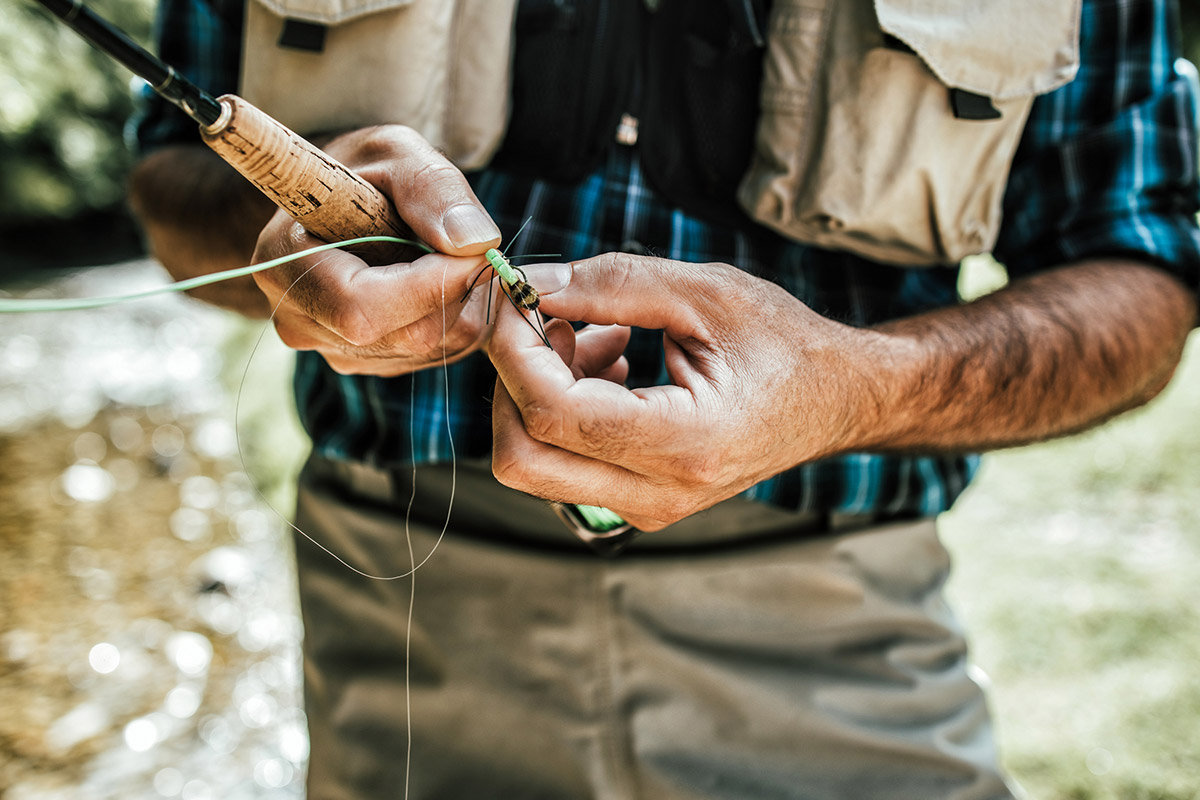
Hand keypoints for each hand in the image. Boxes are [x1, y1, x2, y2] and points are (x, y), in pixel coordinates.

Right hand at [252, 125, 506, 375]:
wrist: (340, 198)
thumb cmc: (363, 168)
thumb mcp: (397, 152)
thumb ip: (434, 189)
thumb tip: (474, 243)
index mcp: (282, 263)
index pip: (360, 307)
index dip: (430, 284)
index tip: (474, 247)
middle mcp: (300, 321)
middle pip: (406, 334)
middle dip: (454, 289)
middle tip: (465, 242)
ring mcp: (335, 350)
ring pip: (431, 346)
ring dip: (461, 301)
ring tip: (443, 252)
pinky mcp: (371, 362)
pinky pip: (439, 352)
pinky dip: (457, 314)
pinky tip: (439, 277)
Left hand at [487, 253, 880, 530]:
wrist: (836, 400)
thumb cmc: (785, 343)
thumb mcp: (705, 292)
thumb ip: (612, 285)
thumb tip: (530, 284)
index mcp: (685, 442)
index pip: (552, 412)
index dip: (513, 349)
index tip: (514, 296)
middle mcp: (661, 492)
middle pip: (522, 458)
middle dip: (512, 380)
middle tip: (548, 319)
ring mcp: (648, 507)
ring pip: (535, 464)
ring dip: (539, 391)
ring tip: (601, 335)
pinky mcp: (640, 503)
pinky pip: (565, 465)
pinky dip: (563, 410)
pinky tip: (610, 364)